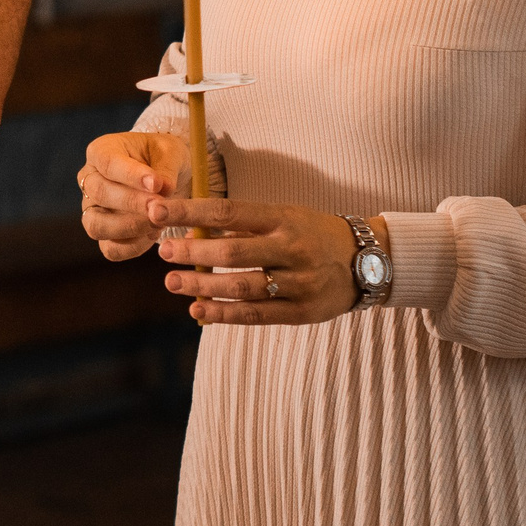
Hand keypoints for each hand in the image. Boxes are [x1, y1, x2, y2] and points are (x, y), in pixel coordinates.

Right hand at [77, 131, 191, 260]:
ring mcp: (93, 209)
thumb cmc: (164, 157)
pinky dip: (132, 247)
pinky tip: (153, 235)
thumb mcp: (171, 152)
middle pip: (99, 193)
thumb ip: (166, 168)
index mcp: (102, 151)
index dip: (131, 175)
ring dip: (128, 227)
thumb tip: (163, 189)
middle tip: (159, 206)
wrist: (165, 177)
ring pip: (96, 225)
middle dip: (132, 203)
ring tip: (158, 222)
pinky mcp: (104, 234)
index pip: (108, 163)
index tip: (156, 184)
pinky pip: (110, 248)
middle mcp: (90, 180)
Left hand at [152, 199, 374, 326]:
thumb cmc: (312, 234)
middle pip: (232, 253)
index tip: (158, 211)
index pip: (228, 212)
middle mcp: (291, 248)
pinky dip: (224, 314)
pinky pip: (256, 315)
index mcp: (282, 218)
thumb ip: (244, 226)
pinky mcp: (302, 312)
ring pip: (242, 287)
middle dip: (193, 253)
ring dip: (202, 287)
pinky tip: (198, 311)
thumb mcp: (284, 217)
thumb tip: (192, 230)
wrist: (368, 261)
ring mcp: (299, 282)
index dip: (190, 212)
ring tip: (172, 283)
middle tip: (163, 252)